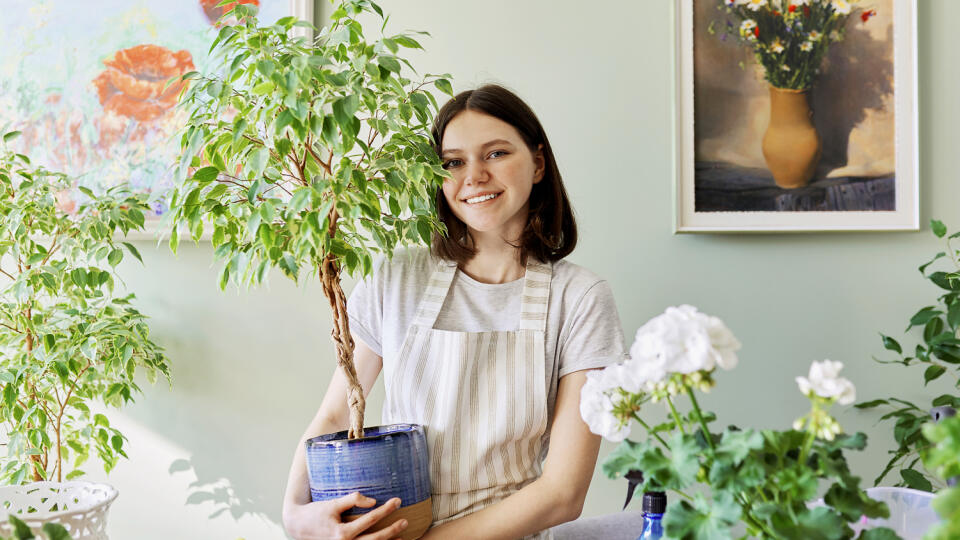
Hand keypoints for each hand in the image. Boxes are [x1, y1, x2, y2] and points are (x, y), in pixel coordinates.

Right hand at [283, 492, 407, 539]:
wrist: (298, 527)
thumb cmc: (316, 513)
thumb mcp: (332, 503)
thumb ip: (352, 499)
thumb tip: (373, 500)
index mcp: (342, 533)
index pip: (370, 520)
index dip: (386, 510)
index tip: (397, 500)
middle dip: (392, 530)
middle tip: (405, 521)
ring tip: (403, 537)